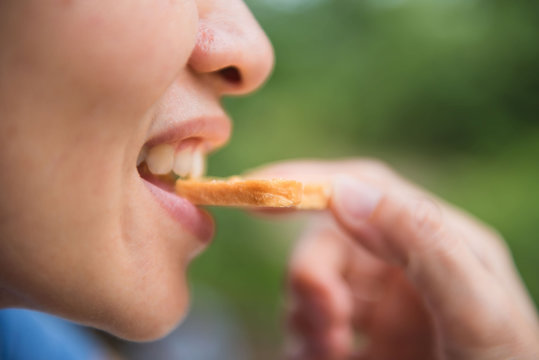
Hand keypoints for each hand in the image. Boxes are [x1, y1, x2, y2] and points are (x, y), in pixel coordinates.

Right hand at [251, 160, 538, 359]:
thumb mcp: (476, 309)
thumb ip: (422, 245)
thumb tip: (345, 192)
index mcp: (438, 238)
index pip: (367, 188)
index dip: (307, 181)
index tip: (255, 192)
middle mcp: (404, 264)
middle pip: (327, 242)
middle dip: (311, 278)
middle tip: (326, 322)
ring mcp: (381, 305)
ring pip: (311, 286)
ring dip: (306, 317)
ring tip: (331, 353)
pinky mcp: (363, 341)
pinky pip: (309, 328)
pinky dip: (304, 342)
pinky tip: (324, 358)